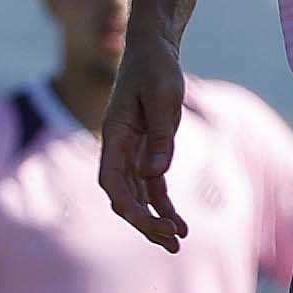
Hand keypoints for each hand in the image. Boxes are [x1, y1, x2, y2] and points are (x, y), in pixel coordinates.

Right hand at [97, 38, 188, 250]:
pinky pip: (153, 187)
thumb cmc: (156, 68)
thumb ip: (160, 136)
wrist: (154, 49)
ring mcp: (132, 152)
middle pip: (124, 196)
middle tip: (171, 243)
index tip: (150, 224)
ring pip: (138, 196)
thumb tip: (155, 174)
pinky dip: (164, 206)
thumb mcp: (163, 98)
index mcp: (114, 135)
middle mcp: (118, 148)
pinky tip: (180, 225)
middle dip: (145, 223)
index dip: (128, 207)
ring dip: (155, 221)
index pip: (112, 181)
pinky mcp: (148, 151)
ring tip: (177, 243)